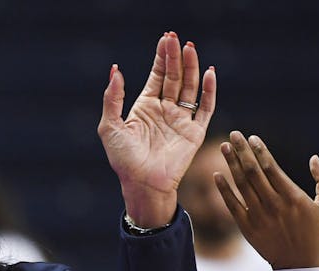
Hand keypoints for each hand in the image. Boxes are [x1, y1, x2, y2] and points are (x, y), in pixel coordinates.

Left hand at [98, 31, 216, 227]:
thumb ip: (112, 98)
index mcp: (146, 106)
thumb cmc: (124, 160)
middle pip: (174, 77)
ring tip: (191, 49)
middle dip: (176, 57)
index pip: (157, 76)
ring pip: (190, 88)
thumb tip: (115, 69)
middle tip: (177, 39)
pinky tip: (208, 73)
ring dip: (191, 68)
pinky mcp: (194, 133)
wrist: (141, 184)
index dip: (161, 57)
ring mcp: (181, 120)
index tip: (165, 39)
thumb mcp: (110, 126)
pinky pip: (205, 109)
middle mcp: (165, 110)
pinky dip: (208, 91)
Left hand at [215, 132, 318, 268]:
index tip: (252, 137)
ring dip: (232, 164)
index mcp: (293, 197)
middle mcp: (273, 205)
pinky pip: (232, 205)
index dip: (260, 151)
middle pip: (253, 172)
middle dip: (242, 151)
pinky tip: (217, 175)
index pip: (271, 168)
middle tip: (234, 135)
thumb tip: (314, 158)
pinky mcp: (247, 228)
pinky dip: (224, 190)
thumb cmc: (317, 233)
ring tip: (224, 147)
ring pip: (241, 185)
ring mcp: (258, 217)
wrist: (300, 265)